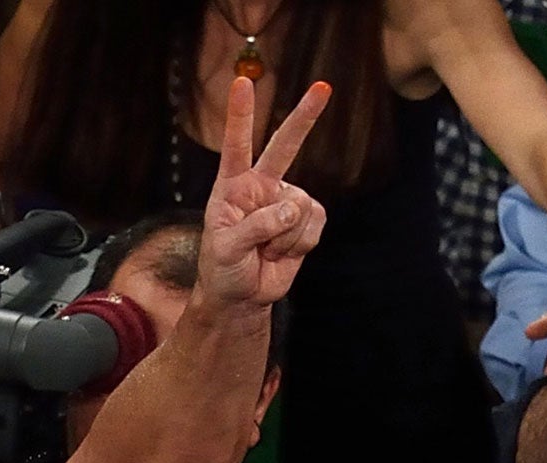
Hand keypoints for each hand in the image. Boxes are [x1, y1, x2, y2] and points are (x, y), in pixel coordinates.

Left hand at [199, 77, 329, 308]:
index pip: (237, 146)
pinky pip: (314, 224)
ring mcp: (286, 202)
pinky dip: (300, 244)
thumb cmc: (223, 269)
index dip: (241, 115)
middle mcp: (261, 186)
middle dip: (305, 117)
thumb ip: (255, 226)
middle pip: (285, 146)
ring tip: (266, 251)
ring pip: (300, 207)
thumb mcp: (226, 249)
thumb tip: (290, 209)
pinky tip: (283, 254)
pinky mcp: (306, 221)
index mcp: (232, 186)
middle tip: (324, 88)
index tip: (242, 82)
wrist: (242, 296)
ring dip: (285, 237)